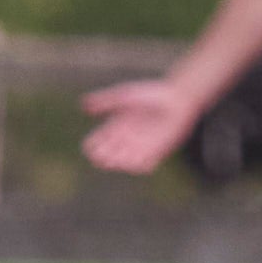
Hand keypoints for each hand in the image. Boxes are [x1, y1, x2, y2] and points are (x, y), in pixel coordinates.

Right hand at [80, 77, 198, 176]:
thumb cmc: (151, 94)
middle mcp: (123, 139)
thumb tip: (83, 105)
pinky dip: (140, 166)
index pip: (92, 145)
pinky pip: (143, 167)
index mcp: (113, 127)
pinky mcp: (155, 152)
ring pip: (122, 165)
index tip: (99, 141)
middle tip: (114, 148)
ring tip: (129, 152)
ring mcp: (138, 147)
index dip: (91, 147)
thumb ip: (105, 101)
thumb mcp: (125, 96)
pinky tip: (146, 157)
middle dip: (105, 158)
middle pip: (104, 159)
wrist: (178, 99)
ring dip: (121, 163)